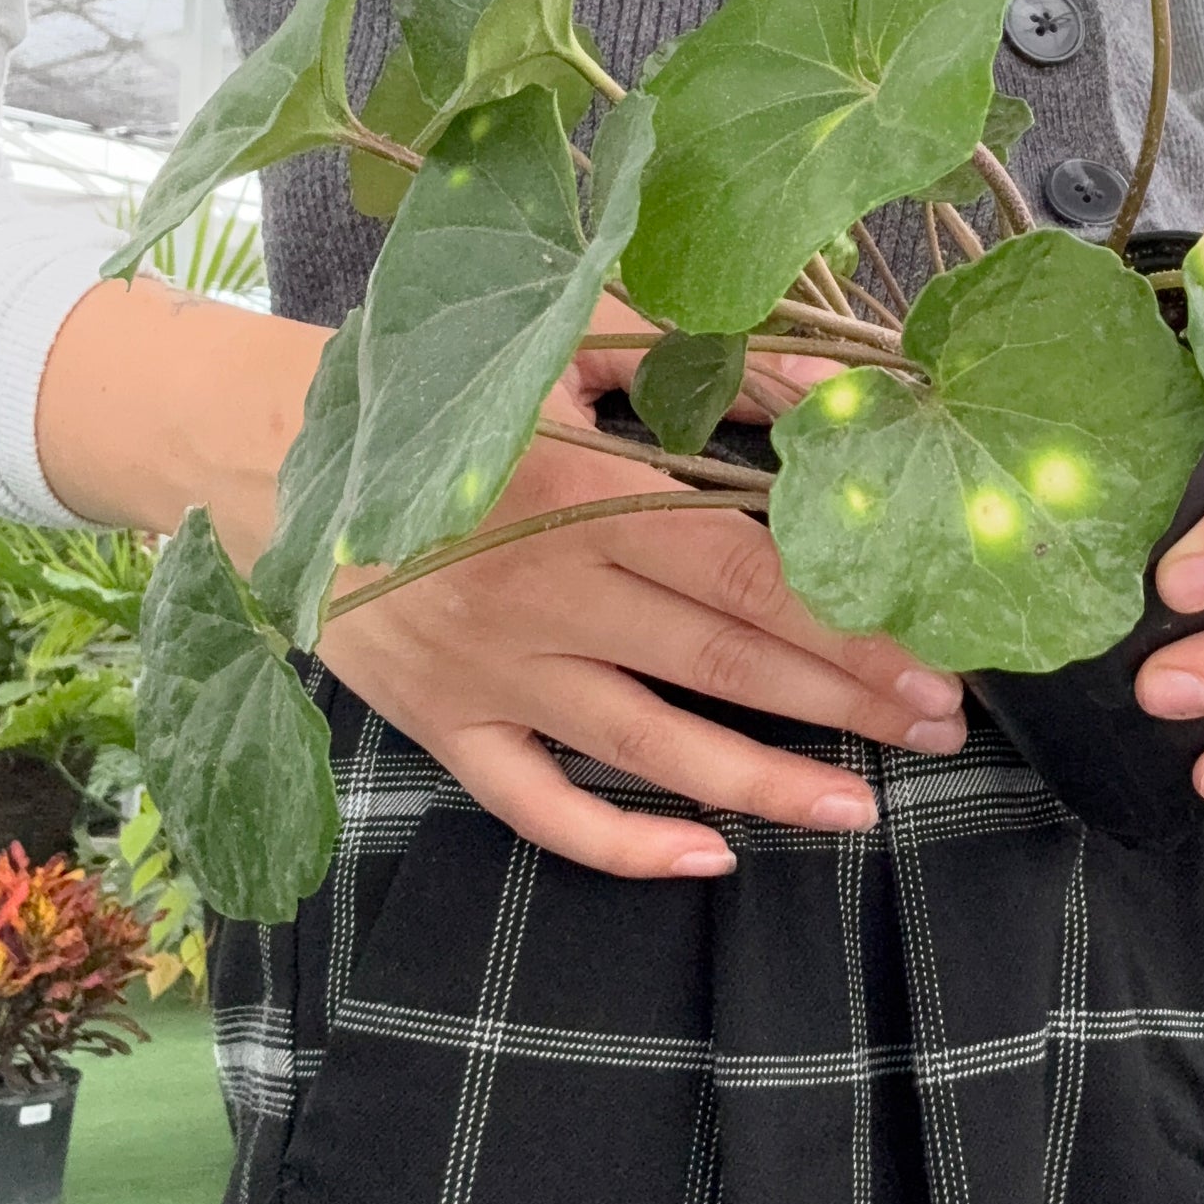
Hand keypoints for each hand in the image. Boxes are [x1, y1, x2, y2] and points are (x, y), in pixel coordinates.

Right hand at [316, 297, 964, 879]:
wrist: (264, 444)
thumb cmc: (439, 386)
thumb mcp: (563, 343)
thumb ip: (691, 360)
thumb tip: (825, 388)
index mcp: (578, 492)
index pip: (744, 570)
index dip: (844, 619)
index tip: (930, 651)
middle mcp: (542, 591)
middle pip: (720, 659)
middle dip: (841, 700)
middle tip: (938, 730)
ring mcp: (492, 670)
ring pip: (649, 746)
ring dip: (764, 784)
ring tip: (862, 810)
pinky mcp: (444, 725)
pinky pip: (540, 806)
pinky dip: (622, 845)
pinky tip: (708, 859)